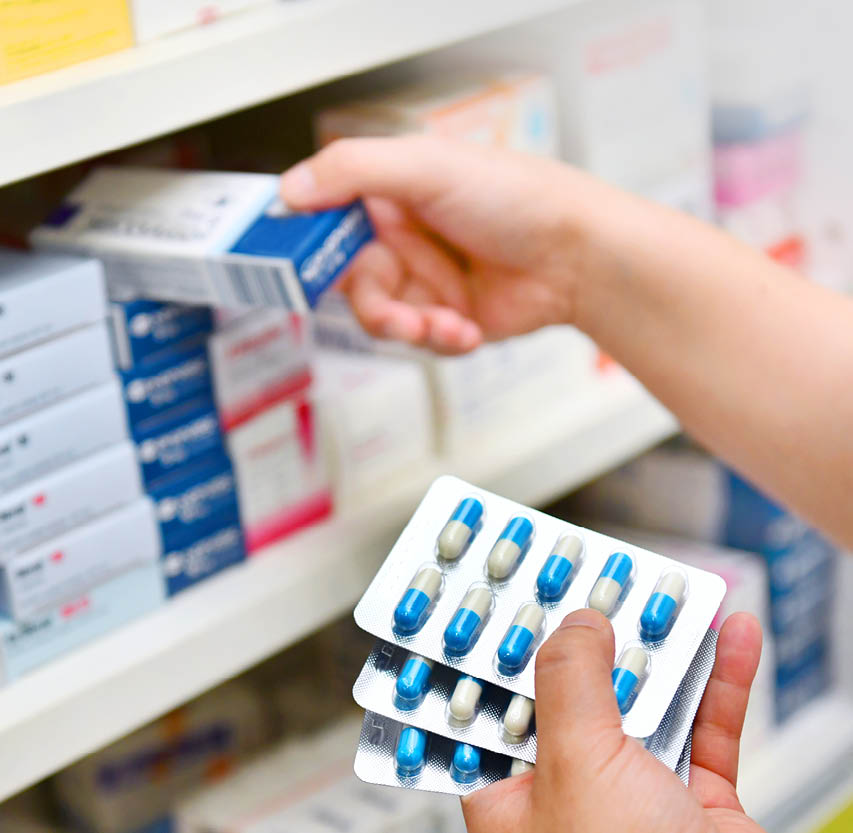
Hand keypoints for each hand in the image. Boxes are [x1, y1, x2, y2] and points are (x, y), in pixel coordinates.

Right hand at [280, 136, 593, 353]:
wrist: (579, 256)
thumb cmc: (517, 198)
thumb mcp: (428, 168)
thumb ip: (353, 171)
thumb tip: (289, 190)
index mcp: (392, 194)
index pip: (328, 222)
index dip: (312, 248)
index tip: (299, 270)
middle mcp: (405, 238)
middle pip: (353, 283)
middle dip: (374, 305)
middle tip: (395, 314)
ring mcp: (427, 281)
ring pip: (384, 319)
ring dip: (410, 327)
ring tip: (443, 323)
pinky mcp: (449, 318)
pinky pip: (421, 341)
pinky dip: (441, 340)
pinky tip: (468, 328)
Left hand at [462, 609, 764, 832]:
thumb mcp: (577, 767)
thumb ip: (570, 684)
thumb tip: (576, 623)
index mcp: (513, 789)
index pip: (493, 697)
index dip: (500, 640)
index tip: (509, 587)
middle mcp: (569, 787)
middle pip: (575, 686)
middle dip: (593, 629)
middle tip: (602, 573)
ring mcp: (634, 793)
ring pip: (645, 699)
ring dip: (663, 645)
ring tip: (670, 592)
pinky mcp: (694, 803)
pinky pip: (707, 728)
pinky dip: (721, 681)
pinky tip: (731, 635)